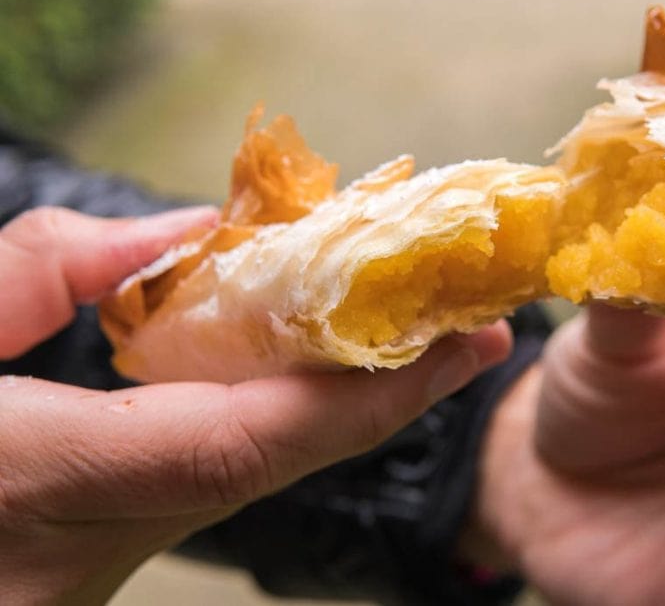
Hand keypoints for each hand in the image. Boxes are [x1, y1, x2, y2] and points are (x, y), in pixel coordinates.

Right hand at [0, 207, 510, 605]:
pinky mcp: (94, 564)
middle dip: (386, 403)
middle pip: (268, 472)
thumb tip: (189, 235)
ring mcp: (89, 575)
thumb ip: (41, 269)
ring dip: (339, 410)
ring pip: (249, 484)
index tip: (455, 348)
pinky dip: (275, 428)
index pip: (233, 447)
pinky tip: (314, 374)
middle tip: (476, 337)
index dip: (358, 397)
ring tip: (414, 340)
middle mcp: (76, 555)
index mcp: (28, 484)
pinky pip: (212, 488)